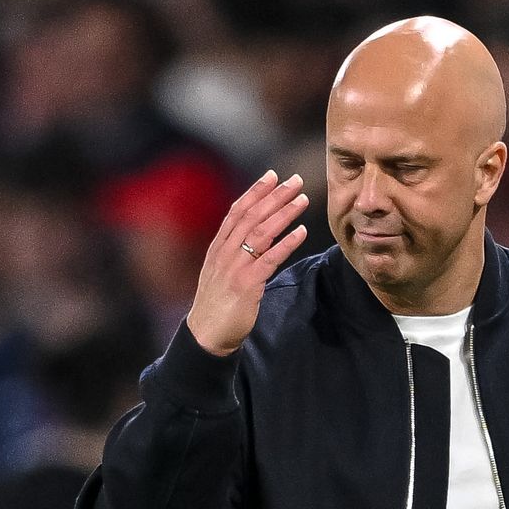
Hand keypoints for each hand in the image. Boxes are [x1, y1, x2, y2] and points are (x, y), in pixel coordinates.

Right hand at [186, 170, 308, 355]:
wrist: (206, 334)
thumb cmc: (217, 304)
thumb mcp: (220, 271)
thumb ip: (233, 251)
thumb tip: (251, 234)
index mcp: (218, 247)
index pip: (237, 211)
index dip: (255, 192)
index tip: (272, 175)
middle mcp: (225, 252)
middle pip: (252, 216)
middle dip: (274, 196)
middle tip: (296, 181)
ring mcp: (235, 267)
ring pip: (261, 233)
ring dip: (283, 214)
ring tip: (302, 200)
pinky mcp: (247, 285)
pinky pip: (269, 259)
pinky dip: (286, 244)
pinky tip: (301, 233)